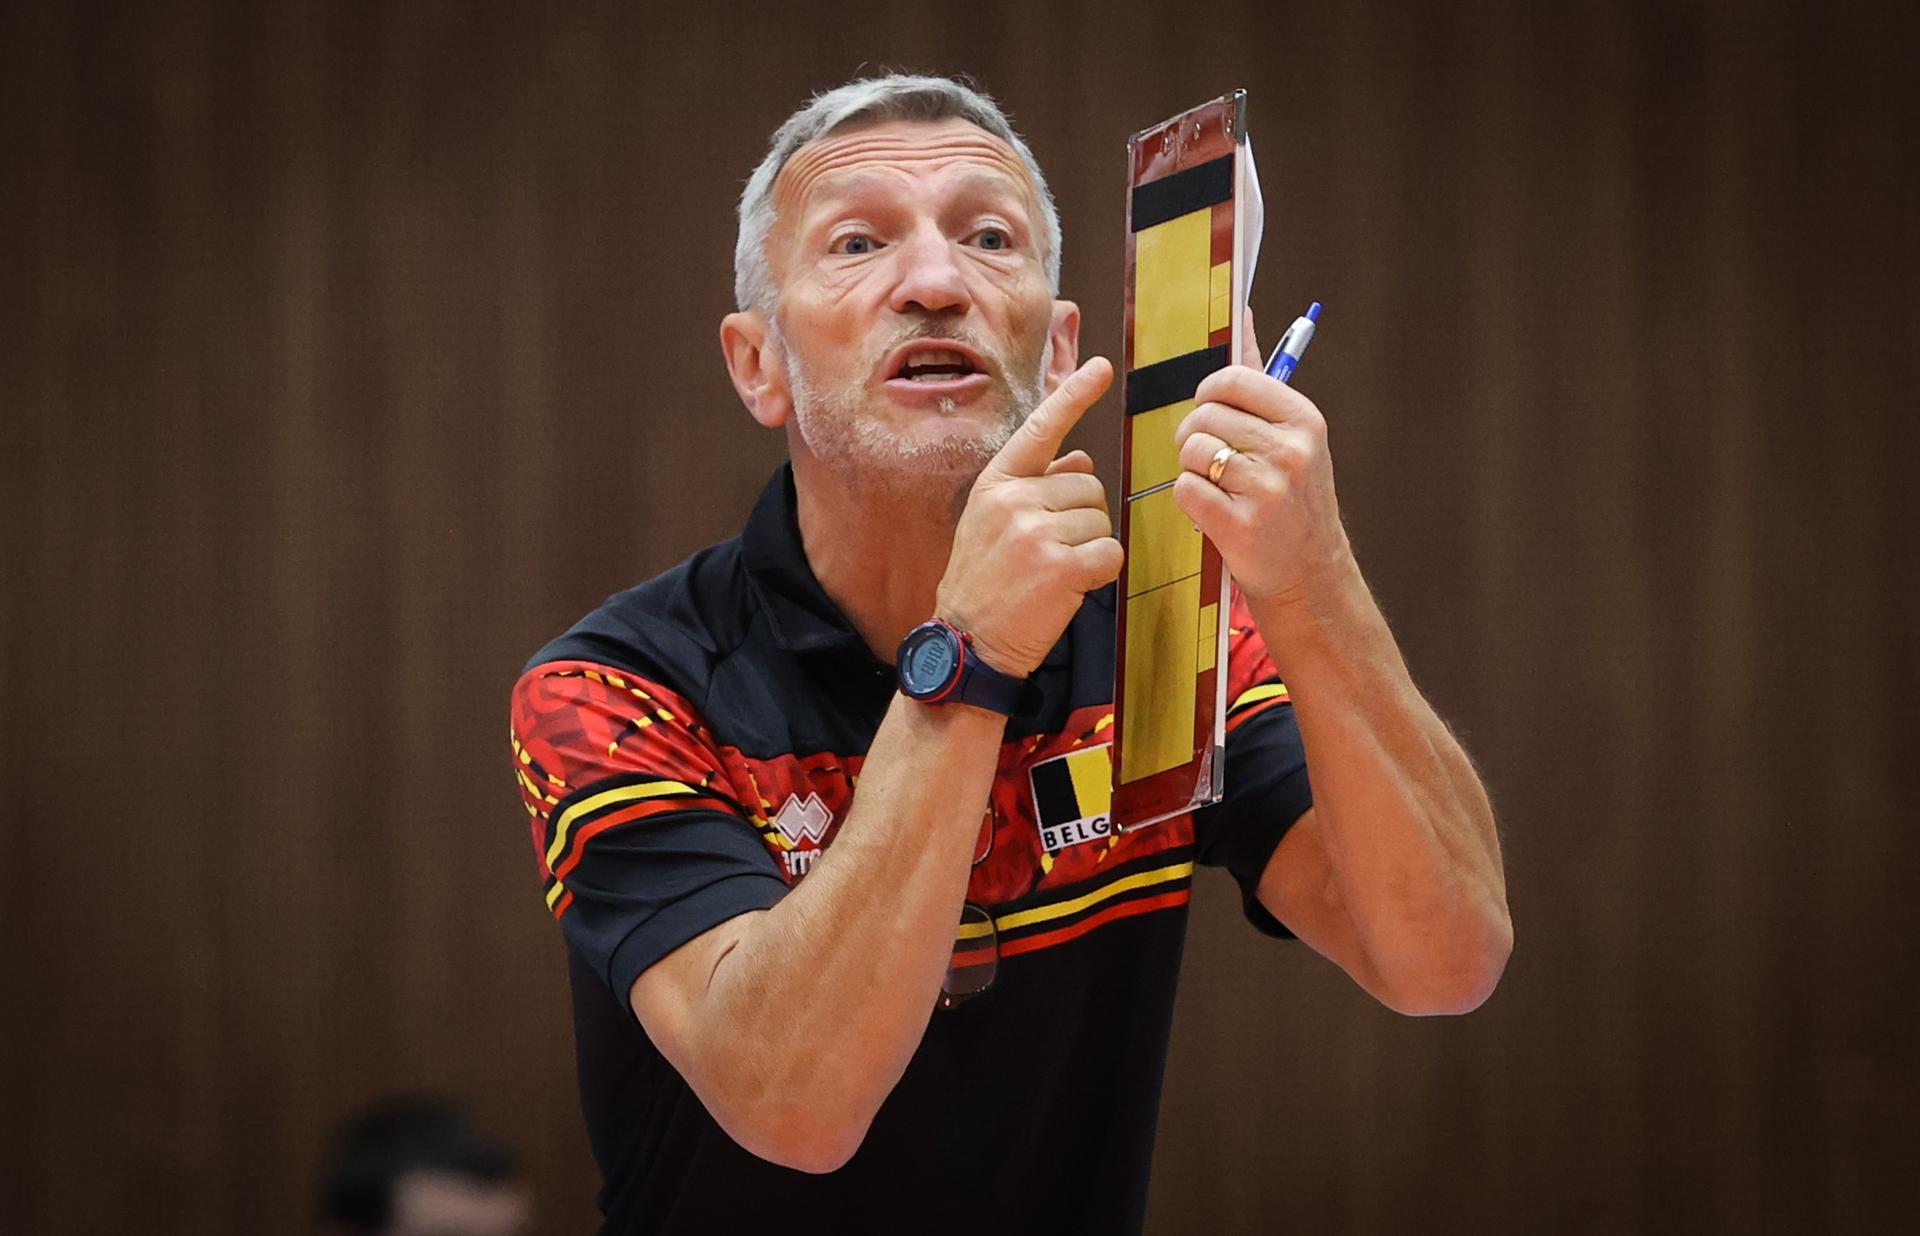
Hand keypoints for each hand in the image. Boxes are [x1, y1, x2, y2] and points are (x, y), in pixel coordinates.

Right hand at [937, 357, 1122, 677]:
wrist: (967, 642)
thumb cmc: (985, 581)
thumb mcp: (994, 522)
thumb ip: (1035, 485)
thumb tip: (1080, 459)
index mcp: (996, 482)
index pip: (1041, 428)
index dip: (1074, 395)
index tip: (1102, 367)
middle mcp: (1014, 499)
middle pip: (1088, 484)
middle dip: (1082, 516)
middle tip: (1050, 550)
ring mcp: (1036, 532)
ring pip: (1101, 519)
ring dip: (1090, 546)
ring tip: (1054, 570)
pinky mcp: (1061, 567)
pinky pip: (1109, 552)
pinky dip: (1100, 572)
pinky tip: (1070, 587)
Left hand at [1172, 312, 1351, 611]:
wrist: (1309, 572)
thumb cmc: (1293, 498)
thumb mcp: (1293, 434)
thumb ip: (1261, 376)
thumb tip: (1243, 311)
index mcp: (1303, 420)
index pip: (1231, 379)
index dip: (1208, 394)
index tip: (1212, 412)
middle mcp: (1290, 451)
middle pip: (1203, 415)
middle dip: (1195, 435)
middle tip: (1213, 460)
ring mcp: (1266, 489)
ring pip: (1190, 450)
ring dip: (1191, 468)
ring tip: (1216, 485)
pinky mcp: (1239, 524)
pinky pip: (1183, 488)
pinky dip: (1189, 499)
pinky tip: (1212, 509)